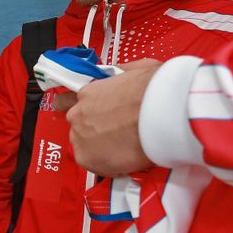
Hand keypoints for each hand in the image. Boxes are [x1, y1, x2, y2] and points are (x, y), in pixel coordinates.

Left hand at [65, 59, 160, 176]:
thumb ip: (121, 75)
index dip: (81, 108)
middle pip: (79, 124)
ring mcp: (79, 136)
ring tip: (125, 146)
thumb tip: (120, 76)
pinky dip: (107, 164)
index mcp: (87, 91)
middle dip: (95, 128)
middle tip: (117, 132)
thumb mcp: (138, 69)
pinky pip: (93, 163)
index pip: (69, 101)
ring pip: (85, 145)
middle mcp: (78, 114)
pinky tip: (124, 159)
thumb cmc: (156, 90)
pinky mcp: (86, 157)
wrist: (164, 112)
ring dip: (100, 147)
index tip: (86, 112)